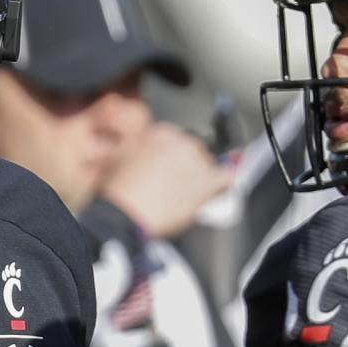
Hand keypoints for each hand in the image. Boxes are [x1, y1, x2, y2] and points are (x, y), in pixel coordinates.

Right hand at [99, 123, 232, 239]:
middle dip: (184, 166)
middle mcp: (181, 141)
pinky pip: (228, 178)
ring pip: (209, 165)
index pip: (175, 138)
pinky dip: (223, 185)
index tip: (164, 167)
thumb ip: (137, 145)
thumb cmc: (119, 192)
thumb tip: (145, 148)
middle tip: (171, 184)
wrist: (126, 214)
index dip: (168, 156)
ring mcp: (198, 161)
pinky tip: (214, 191)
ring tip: (182, 195)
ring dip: (199, 178)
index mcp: (160, 132)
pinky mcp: (209, 182)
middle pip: (193, 150)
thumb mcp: (118, 156)